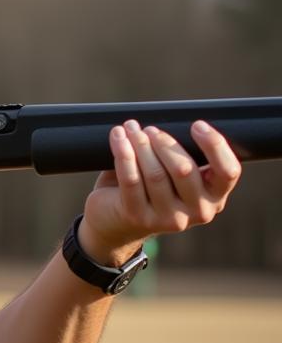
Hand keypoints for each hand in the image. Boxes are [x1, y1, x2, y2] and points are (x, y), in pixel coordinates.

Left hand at [80, 120, 241, 264]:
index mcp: (214, 197)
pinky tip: (118, 138)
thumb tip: (174, 120)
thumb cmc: (150, 190)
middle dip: (165, 143)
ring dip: (141, 145)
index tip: (197, 125)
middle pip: (184, 169)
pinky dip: (124, 154)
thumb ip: (183, 156)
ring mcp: (167, 218)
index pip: (228, 172)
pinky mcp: (138, 216)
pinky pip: (131, 180)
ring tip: (131, 129)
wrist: (114, 222)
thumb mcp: (176, 176)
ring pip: (155, 174)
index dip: (214, 145)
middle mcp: (197, 212)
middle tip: (149, 129)